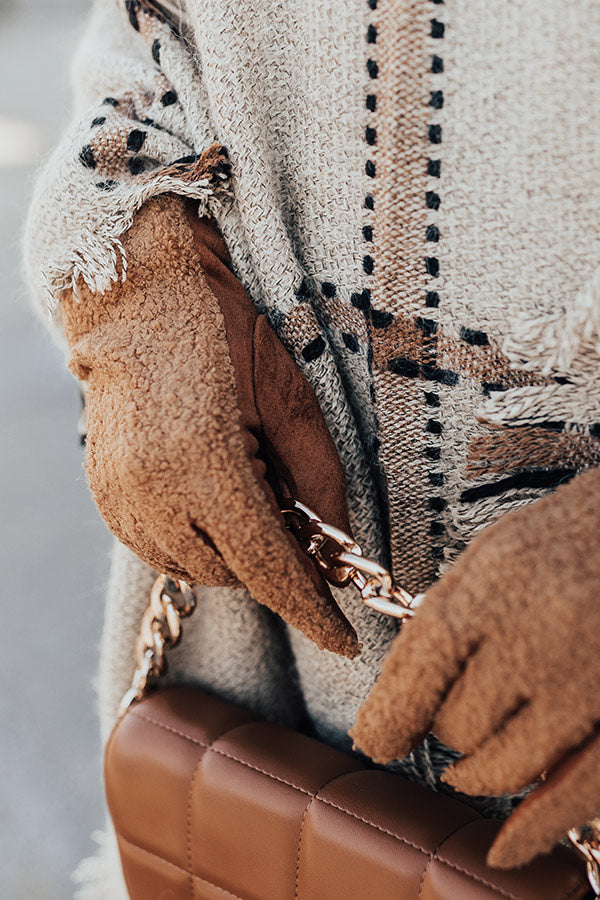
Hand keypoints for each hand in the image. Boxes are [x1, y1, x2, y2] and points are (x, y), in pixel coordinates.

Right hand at [61, 191, 358, 657]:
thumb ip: (317, 481)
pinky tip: (213, 498)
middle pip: (234, 575)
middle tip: (298, 520)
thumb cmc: (224, 335)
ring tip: (249, 490)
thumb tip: (335, 546)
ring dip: (236, 553)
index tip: (345, 642)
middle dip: (277, 564)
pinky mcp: (105, 494)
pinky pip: (160, 549)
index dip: (311, 610)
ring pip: (195, 568)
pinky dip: (198, 541)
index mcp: (204, 466)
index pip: (268, 568)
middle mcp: (152, 493)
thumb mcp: (289, 399)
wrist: (141, 297)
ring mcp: (120, 497)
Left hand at [350, 466, 599, 865]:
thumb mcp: (492, 555)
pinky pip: (576, 794)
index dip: (386, 719)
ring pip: (501, 768)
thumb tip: (405, 692)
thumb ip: (448, 619)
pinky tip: (505, 850)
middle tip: (455, 708)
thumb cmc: (565, 535)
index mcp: (489, 586)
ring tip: (478, 748)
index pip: (414, 675)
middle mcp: (534, 639)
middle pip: (454, 726)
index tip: (374, 739)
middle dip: (445, 725)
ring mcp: (584, 684)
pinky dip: (536, 828)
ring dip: (481, 767)